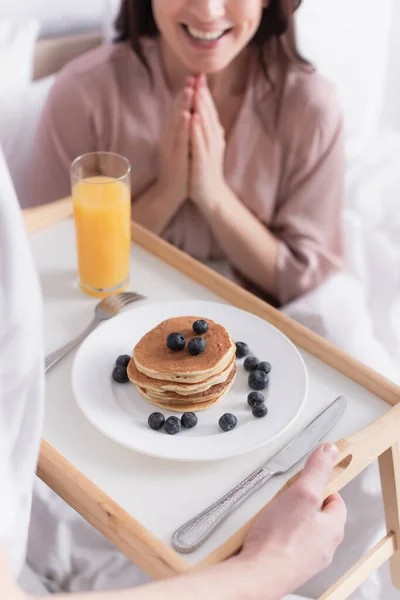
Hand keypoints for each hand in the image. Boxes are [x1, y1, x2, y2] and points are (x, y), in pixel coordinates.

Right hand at [158, 77, 194, 200]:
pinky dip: (183, 127)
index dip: (185, 93)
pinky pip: (179, 140)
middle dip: (185, 93)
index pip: (178, 109)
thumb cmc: (179, 169)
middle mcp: (168, 137)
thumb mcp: (181, 146)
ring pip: (177, 122)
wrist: (170, 192)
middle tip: (192, 76)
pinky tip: (188, 116)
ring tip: (190, 90)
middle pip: (176, 111)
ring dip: (183, 105)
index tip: (194, 77)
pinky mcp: (175, 158)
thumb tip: (191, 113)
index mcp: (171, 134)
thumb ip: (184, 130)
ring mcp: (170, 147)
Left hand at [189, 74, 226, 206]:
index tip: (198, 75)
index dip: (204, 93)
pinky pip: (199, 142)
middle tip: (199, 76)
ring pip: (205, 125)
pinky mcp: (203, 161)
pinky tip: (194, 118)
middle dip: (203, 94)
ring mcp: (209, 150)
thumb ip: (204, 130)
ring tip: (197, 90)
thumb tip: (201, 112)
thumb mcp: (205, 146)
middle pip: (208, 113)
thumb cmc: (204, 170)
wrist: (210, 195)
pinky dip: (197, 129)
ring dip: (201, 107)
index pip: (208, 110)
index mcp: (213, 135)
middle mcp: (214, 139)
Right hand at [241, 444, 346, 598]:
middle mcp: (322, 547)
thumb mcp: (303, 493)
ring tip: (273, 513)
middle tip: (288, 495)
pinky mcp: (286, 566)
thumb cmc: (280, 541)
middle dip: (303, 504)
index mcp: (332, 529)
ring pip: (301, 532)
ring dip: (289, 521)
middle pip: (318, 517)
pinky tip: (264, 532)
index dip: (323, 487)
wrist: (257, 574)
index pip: (336, 502)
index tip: (312, 480)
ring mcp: (304, 559)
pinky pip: (285, 545)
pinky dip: (277, 537)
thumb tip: (330, 451)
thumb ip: (317, 471)